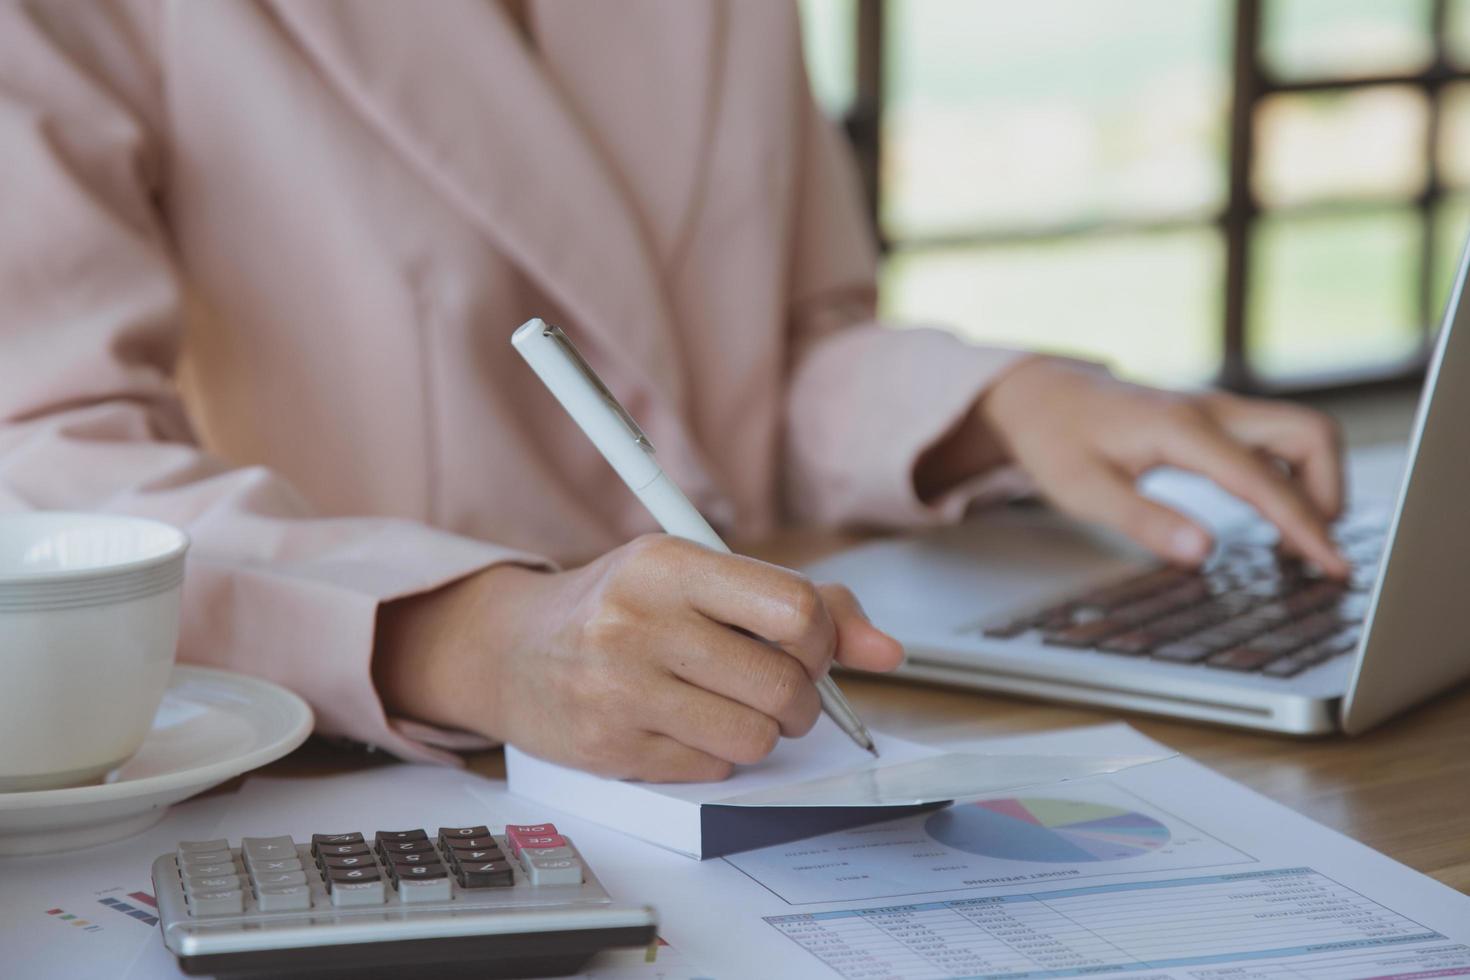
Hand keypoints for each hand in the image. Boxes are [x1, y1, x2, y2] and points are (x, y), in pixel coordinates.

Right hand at [374, 535, 903, 780]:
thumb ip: (803, 602)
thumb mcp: (699, 575)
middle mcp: (639, 622)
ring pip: (756, 737)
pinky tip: (683, 723)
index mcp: (669, 563)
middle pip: (784, 684)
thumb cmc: (619, 605)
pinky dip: (716, 753)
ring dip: (762, 731)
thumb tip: (887, 653)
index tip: (808, 646)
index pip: (795, 608)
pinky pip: (714, 768)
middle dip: (801, 698)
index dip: (822, 639)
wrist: (512, 650)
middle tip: (780, 690)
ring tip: (729, 705)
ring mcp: (620, 689)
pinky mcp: (612, 748)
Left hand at [961, 358, 1347, 574]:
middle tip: (1310, 550)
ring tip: (1292, 542)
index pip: (1266, 481)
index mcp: (1182, 430)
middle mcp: (1212, 410)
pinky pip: (1278, 439)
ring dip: (1315, 483)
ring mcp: (1219, 409)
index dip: (1306, 528)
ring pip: (1302, 433)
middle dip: (1329, 493)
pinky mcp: (1218, 418)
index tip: (1332, 568)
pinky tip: (1271, 515)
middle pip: (1312, 434)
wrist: (1042, 395)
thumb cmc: (1056, 441)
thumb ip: (1145, 521)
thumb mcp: (1083, 491)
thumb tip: (1204, 553)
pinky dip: (1293, 475)